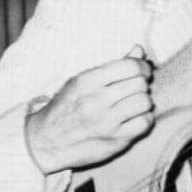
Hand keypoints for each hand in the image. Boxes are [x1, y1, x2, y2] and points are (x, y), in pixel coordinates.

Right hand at [25, 46, 154, 173]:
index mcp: (87, 82)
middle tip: (135, 88)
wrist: (47, 141)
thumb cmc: (65, 107)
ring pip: (144, 102)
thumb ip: (112, 67)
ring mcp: (107, 122)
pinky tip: (135, 118)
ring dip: (144, 101)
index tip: (142, 70)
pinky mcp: (115, 140)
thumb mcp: (80, 81)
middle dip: (142, 84)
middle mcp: (97, 101)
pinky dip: (144, 118)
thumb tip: (139, 50)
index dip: (142, 66)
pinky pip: (144, 123)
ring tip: (135, 103)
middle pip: (140, 84)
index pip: (129, 66)